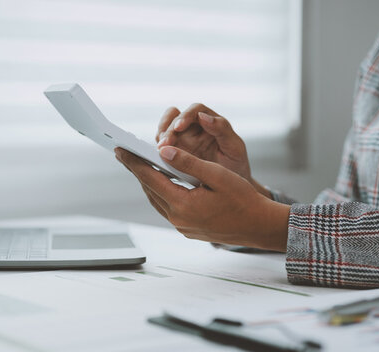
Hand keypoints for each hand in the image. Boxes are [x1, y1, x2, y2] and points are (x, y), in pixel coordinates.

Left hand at [115, 146, 288, 251]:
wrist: (259, 225)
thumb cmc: (243, 199)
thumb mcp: (217, 175)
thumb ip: (189, 163)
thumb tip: (163, 152)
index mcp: (183, 204)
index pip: (150, 179)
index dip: (134, 162)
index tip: (120, 149)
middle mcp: (178, 218)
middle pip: (150, 189)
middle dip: (137, 171)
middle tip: (125, 154)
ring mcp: (182, 226)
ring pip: (157, 200)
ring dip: (148, 182)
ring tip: (139, 166)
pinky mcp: (188, 229)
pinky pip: (167, 208)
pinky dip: (161, 192)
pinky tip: (162, 182)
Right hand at [155, 104, 270, 197]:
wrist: (231, 188)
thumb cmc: (236, 165)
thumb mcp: (235, 148)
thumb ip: (222, 130)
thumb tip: (203, 116)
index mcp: (211, 121)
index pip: (196, 109)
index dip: (185, 116)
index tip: (179, 127)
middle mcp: (194, 127)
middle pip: (175, 116)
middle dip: (168, 128)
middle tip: (164, 144)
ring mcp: (182, 138)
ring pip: (165, 128)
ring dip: (160, 136)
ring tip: (160, 150)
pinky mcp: (174, 151)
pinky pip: (162, 145)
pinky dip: (157, 149)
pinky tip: (157, 157)